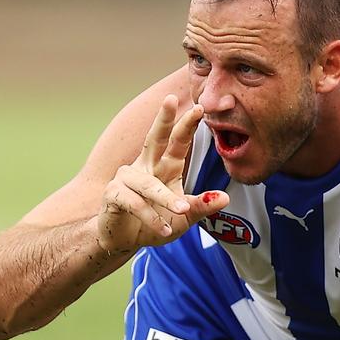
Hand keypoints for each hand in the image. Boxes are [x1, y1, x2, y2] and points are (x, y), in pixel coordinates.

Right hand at [96, 96, 228, 255]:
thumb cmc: (155, 223)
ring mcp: (127, 179)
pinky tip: (163, 230)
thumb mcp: (184, 217)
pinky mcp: (113, 194)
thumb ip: (202, 206)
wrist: (123, 241)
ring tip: (182, 210)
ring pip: (149, 185)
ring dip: (165, 199)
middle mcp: (145, 166)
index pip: (177, 141)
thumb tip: (225, 198)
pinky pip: (135, 203)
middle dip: (163, 118)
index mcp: (165, 165)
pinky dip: (151, 217)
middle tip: (171, 98)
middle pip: (155, 138)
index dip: (187, 125)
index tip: (199, 108)